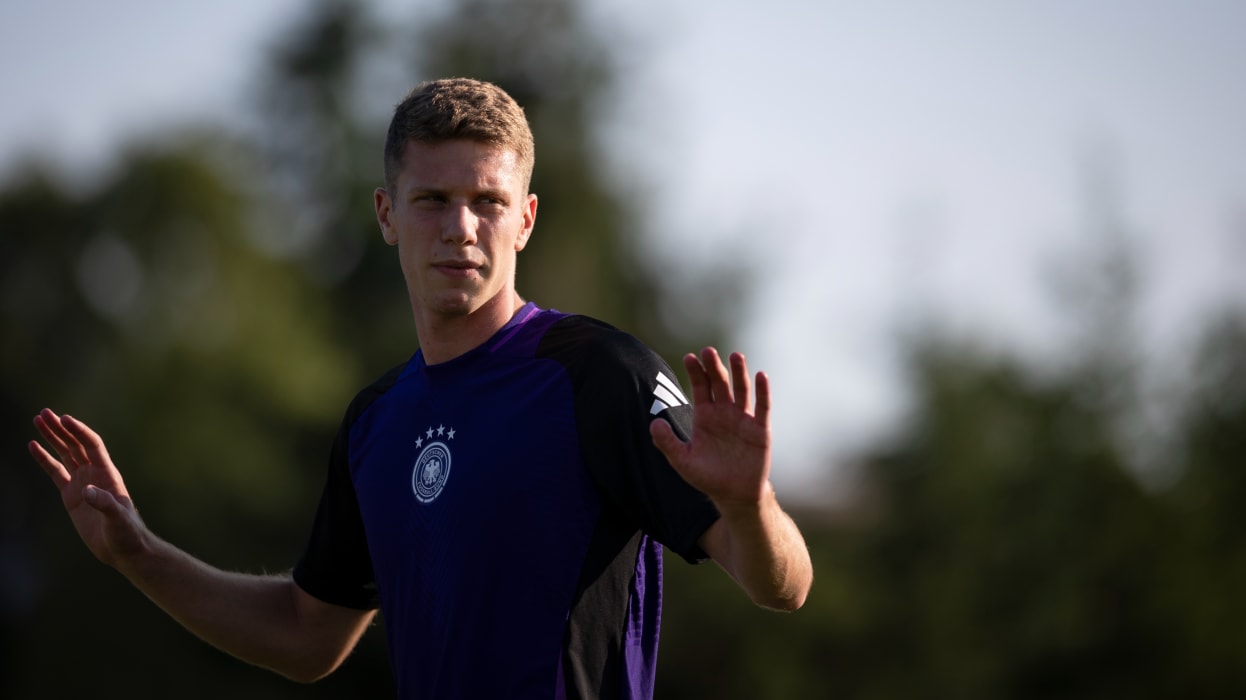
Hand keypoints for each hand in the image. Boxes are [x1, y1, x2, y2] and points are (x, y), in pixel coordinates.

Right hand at [28, 409, 146, 567]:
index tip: (64, 418)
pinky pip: (55, 472)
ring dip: (52, 437)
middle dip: (60, 428)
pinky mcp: (71, 496)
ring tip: (38, 420)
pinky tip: (33, 445)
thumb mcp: (117, 519)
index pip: (92, 445)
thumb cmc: (126, 533)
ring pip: (65, 454)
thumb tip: (86, 491)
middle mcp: (95, 474)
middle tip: (44, 413)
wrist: (122, 548)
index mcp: (107, 474)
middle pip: (75, 444)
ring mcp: (82, 483)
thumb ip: (105, 504)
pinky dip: (44, 459)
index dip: (79, 431)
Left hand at [650, 347, 771, 507]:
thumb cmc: (708, 477)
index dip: (696, 372)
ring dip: (739, 373)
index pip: (700, 387)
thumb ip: (667, 443)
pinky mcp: (760, 430)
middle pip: (719, 383)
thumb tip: (654, 423)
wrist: (735, 495)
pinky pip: (762, 407)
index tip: (689, 357)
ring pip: (742, 390)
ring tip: (736, 355)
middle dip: (714, 367)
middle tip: (708, 351)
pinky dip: (763, 392)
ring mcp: (743, 419)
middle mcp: (724, 412)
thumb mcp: (683, 461)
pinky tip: (761, 375)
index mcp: (705, 416)